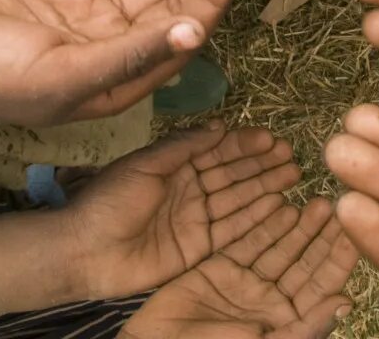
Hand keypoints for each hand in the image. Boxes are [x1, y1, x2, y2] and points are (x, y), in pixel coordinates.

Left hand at [0, 123, 300, 311]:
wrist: (85, 252)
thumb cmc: (108, 202)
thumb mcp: (144, 165)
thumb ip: (182, 147)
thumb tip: (218, 126)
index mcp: (174, 167)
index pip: (216, 151)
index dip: (243, 144)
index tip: (270, 137)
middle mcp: (189, 190)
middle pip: (233, 174)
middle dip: (261, 164)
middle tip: (291, 154)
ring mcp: (196, 220)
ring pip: (239, 200)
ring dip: (265, 187)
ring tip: (293, 174)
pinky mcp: (200, 249)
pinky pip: (233, 231)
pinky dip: (256, 219)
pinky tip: (279, 206)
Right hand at [121, 198, 358, 338]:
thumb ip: (306, 326)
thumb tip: (346, 303)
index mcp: (288, 323)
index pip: (321, 286)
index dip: (339, 258)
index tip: (355, 230)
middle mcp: (271, 303)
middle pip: (303, 262)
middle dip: (321, 234)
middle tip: (337, 204)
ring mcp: (245, 285)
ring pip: (278, 248)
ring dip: (297, 225)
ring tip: (316, 200)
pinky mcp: (218, 270)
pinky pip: (246, 242)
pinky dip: (262, 223)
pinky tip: (279, 202)